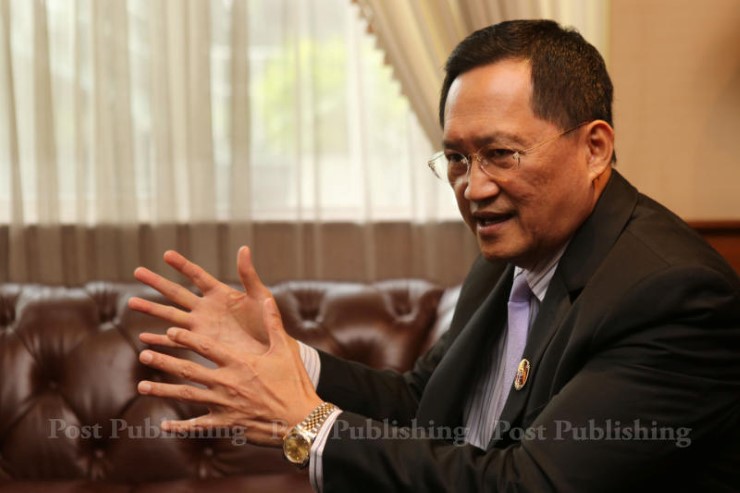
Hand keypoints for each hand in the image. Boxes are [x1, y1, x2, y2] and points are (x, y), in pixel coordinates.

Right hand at [128, 247, 270, 353]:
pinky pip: (176, 341)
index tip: (166, 254)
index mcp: (220, 293)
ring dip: (151, 309)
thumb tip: (243, 247)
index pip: (197, 275)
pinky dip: (160, 340)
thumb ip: (248, 275)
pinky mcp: (200, 344)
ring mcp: (201, 327)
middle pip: (176, 292)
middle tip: (137, 271)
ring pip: (170, 315)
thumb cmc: (268, 322)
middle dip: (156, 283)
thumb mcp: (260, 296)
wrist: (269, 350)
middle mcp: (206, 308)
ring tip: (131, 303)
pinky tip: (144, 338)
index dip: (182, 265)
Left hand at [137, 298, 321, 445]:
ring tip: (142, 386)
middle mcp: (227, 383)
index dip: (186, 338)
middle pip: (189, 370)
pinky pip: (198, 425)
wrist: (300, 420)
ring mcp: (224, 405)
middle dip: (164, 361)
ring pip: (187, 396)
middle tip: (144, 354)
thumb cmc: (294, 383)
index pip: (207, 347)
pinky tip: (164, 424)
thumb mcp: (285, 350)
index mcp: (240, 363)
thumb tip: (268, 298)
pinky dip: (180, 426)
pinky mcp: (226, 424)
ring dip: (163, 390)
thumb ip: (273, 323)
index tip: (170, 331)